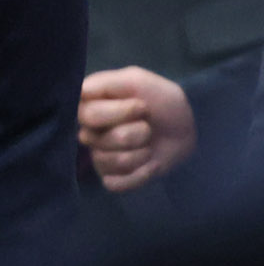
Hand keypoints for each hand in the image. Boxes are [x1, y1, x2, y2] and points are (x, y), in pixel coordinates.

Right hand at [78, 67, 197, 193]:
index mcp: (89, 106)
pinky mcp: (112, 178)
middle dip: (133, 133)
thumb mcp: (138, 80)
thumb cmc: (162, 101)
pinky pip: (114, 184)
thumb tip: (78, 92)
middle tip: (148, 127)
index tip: (141, 106)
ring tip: (151, 145)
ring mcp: (99, 156)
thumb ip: (108, 83)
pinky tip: (152, 165)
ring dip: (139, 153)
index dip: (118, 113)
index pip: (87, 114)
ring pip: (108, 161)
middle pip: (97, 140)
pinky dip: (139, 175)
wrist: (187, 127)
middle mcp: (88, 132)